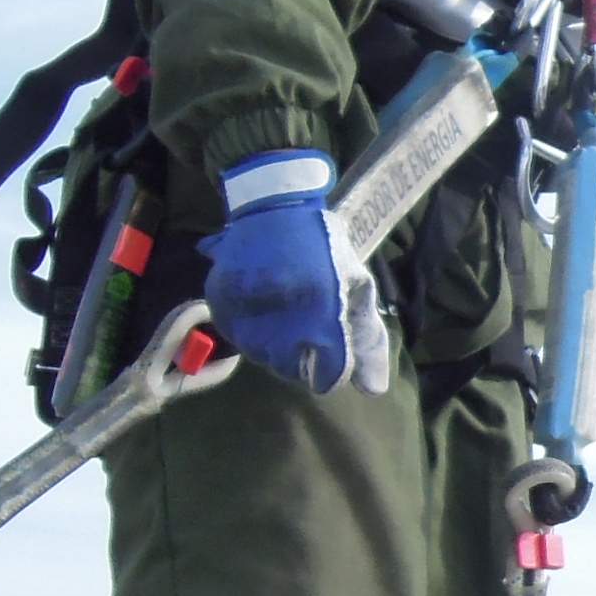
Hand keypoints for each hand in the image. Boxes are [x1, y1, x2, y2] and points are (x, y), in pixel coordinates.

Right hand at [199, 150, 392, 396]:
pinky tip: (262, 308)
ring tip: (284, 313)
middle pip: (292, 370)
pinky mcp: (221, 303)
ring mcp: (247, 312)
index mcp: (323, 313)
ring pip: (262, 356)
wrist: (274, 206)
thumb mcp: (357, 286)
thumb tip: (373, 388)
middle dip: (302, 357)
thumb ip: (367, 339)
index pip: (328, 375)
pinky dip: (250, 330)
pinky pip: (236, 337)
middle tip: (306, 327)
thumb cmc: (324, 248)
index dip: (332, 370)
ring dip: (274, 346)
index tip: (331, 354)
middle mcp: (282, 318)